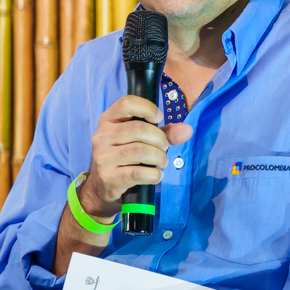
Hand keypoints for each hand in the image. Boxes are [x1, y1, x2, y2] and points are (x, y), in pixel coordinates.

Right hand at [77, 94, 192, 219]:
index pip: (127, 103)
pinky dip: (154, 175)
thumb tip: (187, 130)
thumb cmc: (125, 158)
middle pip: (138, 129)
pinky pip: (138, 173)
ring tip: (162, 162)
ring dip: (159, 157)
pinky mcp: (108, 177)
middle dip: (159, 139)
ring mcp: (103, 157)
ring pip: (140, 151)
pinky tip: (156, 175)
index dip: (148, 109)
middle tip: (164, 148)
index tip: (158, 119)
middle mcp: (102, 136)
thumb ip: (164, 133)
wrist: (103, 187)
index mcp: (108, 120)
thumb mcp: (142, 140)